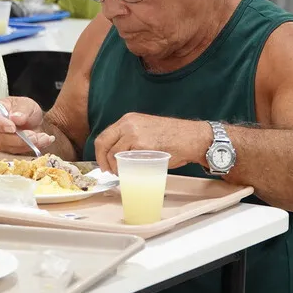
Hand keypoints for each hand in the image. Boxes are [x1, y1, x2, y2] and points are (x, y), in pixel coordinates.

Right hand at [0, 97, 54, 154]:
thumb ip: (21, 110)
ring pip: (11, 148)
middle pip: (1, 138)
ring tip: (44, 137)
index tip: (13, 128)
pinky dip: (34, 147)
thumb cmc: (23, 108)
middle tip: (34, 136)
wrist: (30, 118)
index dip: (1, 125)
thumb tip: (16, 118)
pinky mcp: (9, 150)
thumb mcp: (25, 104)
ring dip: (29, 145)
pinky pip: (20, 152)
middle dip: (19, 139)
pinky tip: (45, 140)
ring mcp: (0, 142)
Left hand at [94, 113, 210, 173]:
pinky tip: (129, 172)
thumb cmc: (173, 137)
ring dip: (114, 166)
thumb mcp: (146, 129)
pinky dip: (124, 168)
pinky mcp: (142, 145)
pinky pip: (126, 159)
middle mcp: (128, 124)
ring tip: (121, 173)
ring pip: (113, 153)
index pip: (104, 135)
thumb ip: (131, 136)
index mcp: (128, 119)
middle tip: (107, 170)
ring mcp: (134, 134)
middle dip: (102, 160)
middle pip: (103, 143)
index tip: (102, 162)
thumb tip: (118, 152)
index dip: (100, 151)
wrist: (192, 138)